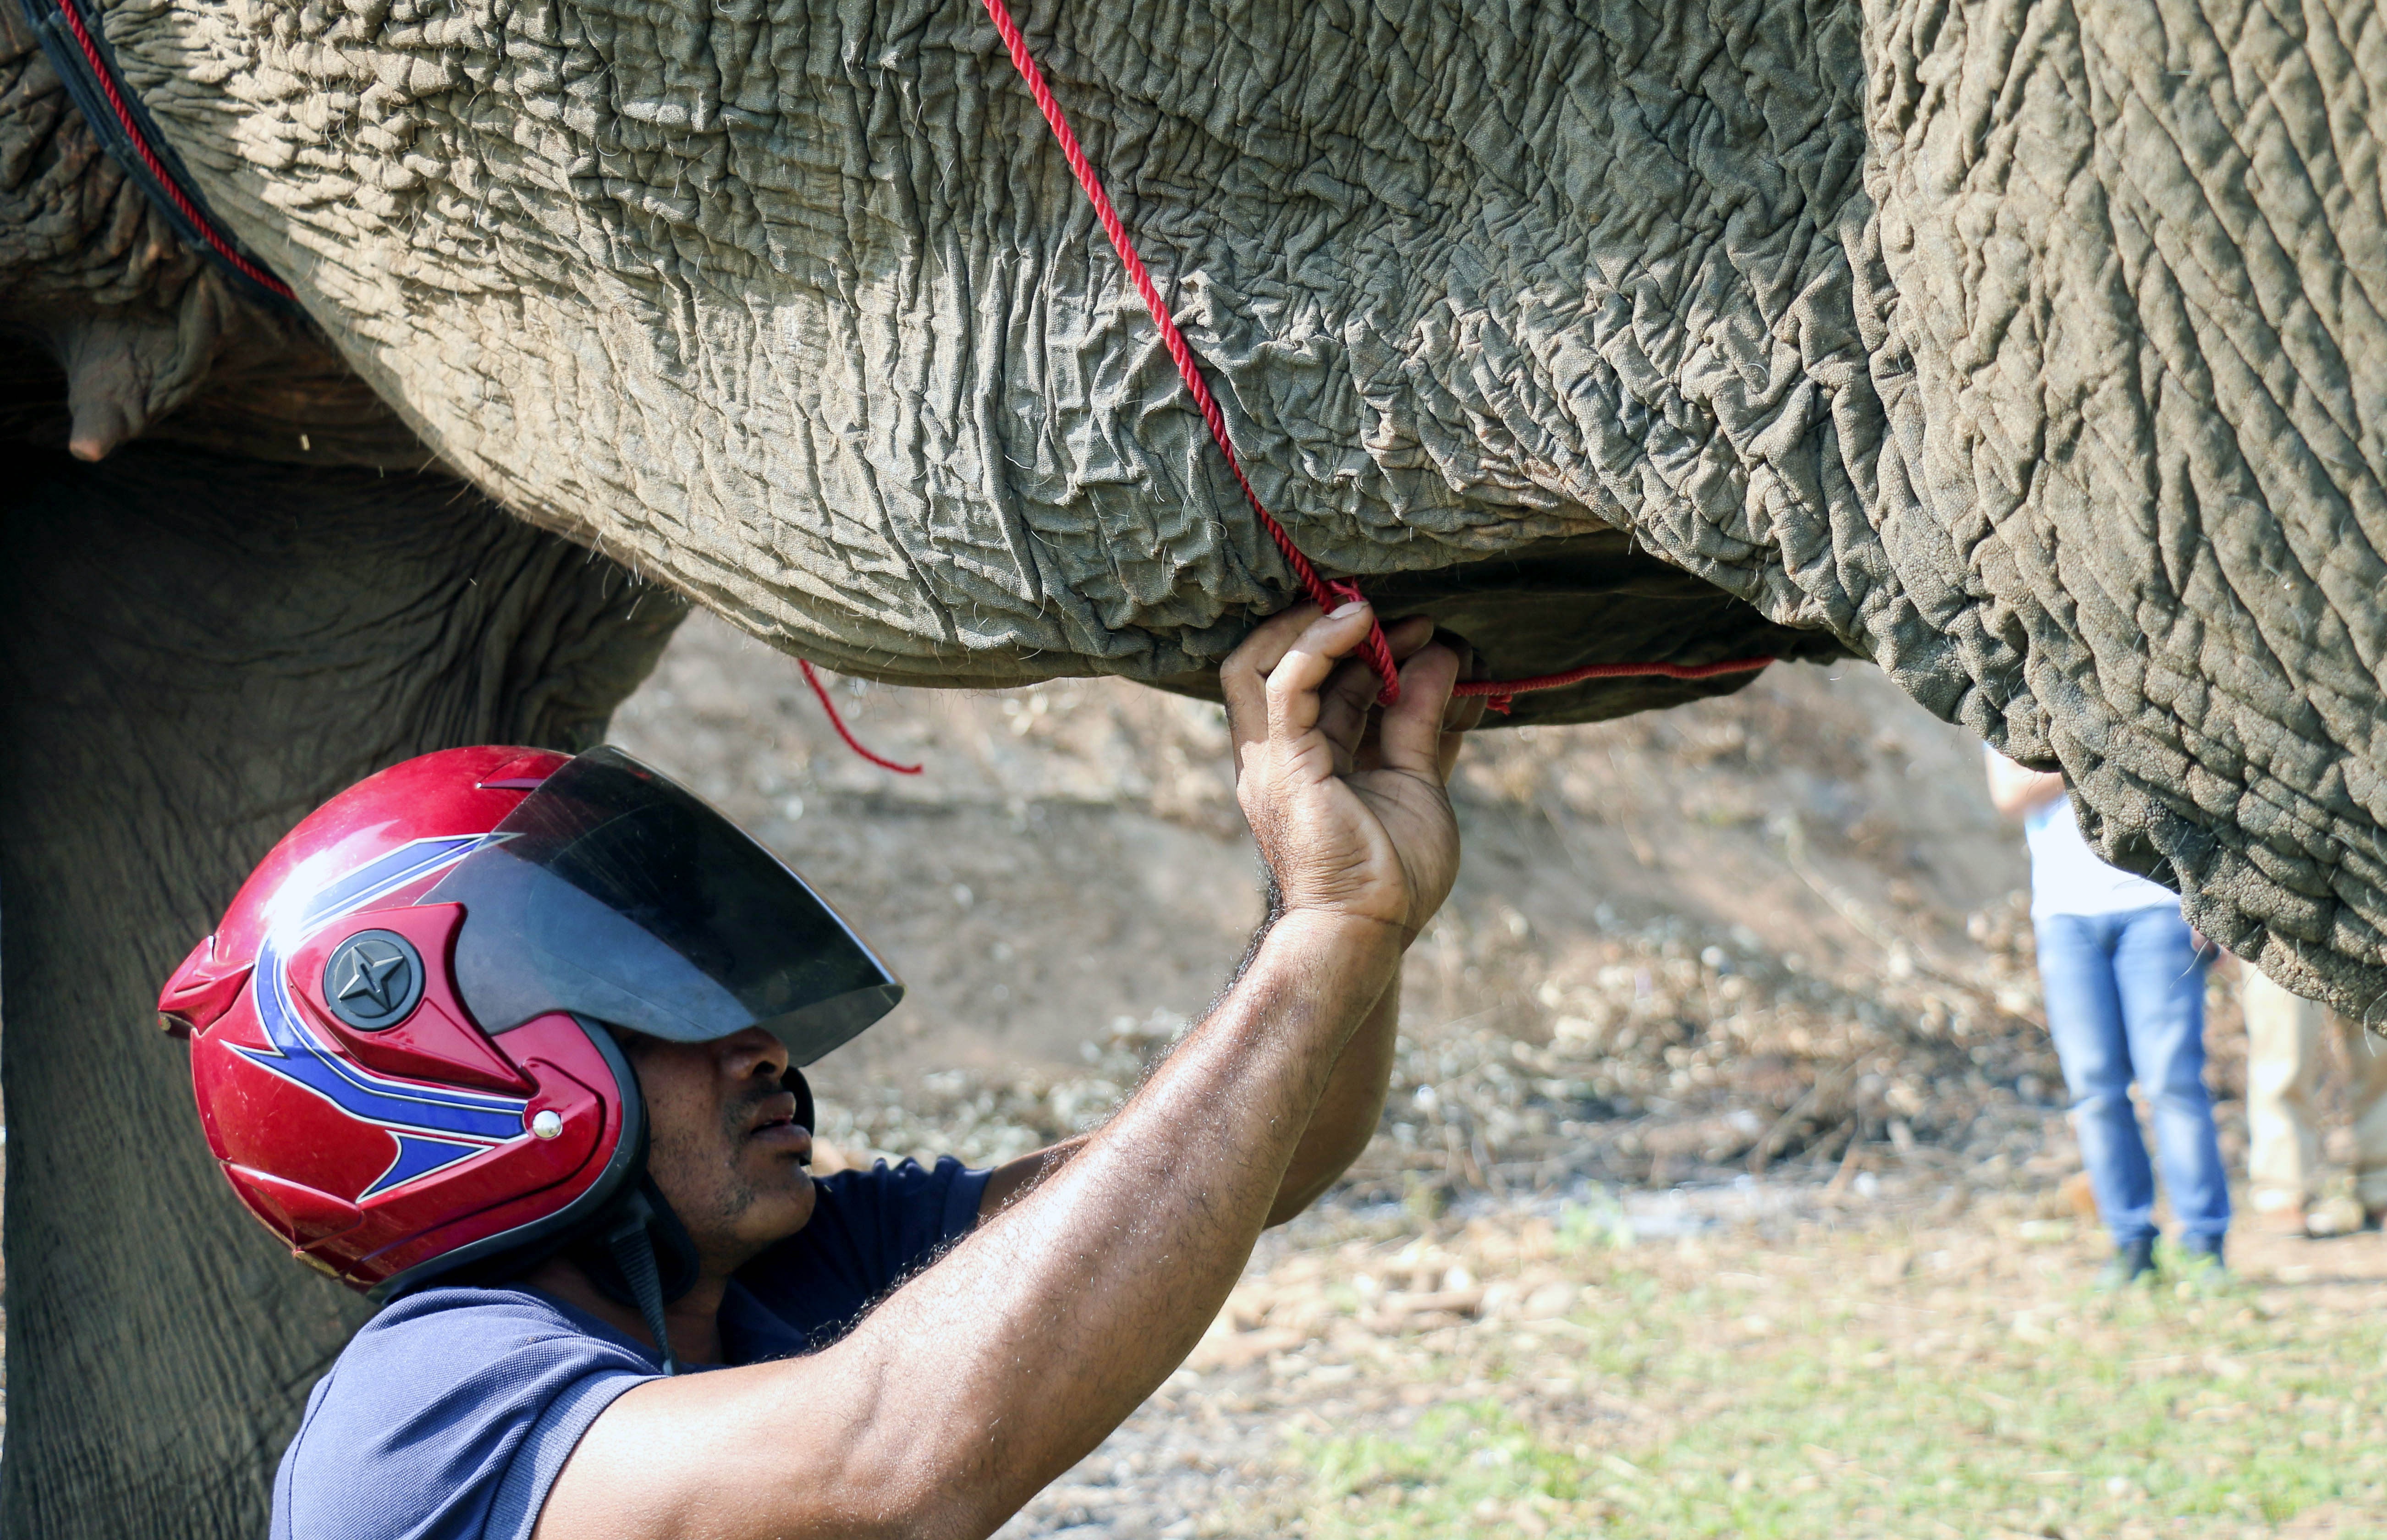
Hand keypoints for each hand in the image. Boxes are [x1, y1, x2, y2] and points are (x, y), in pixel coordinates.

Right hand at [1220, 603, 1481, 938]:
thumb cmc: (1393, 874)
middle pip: (1269, 662)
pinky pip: (1285, 683)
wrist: (1369, 931)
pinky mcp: (1282, 763)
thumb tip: (1442, 657)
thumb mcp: (1417, 778)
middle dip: (1323, 625)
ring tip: (1370, 609)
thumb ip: (1421, 718)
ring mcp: (1270, 758)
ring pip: (1258, 661)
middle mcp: (1275, 754)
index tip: (1419, 630)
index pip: (1312, 683)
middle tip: (1394, 612)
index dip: (1359, 648)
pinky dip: (1318, 643)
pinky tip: (1359, 622)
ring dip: (1315, 625)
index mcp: (1303, 761)